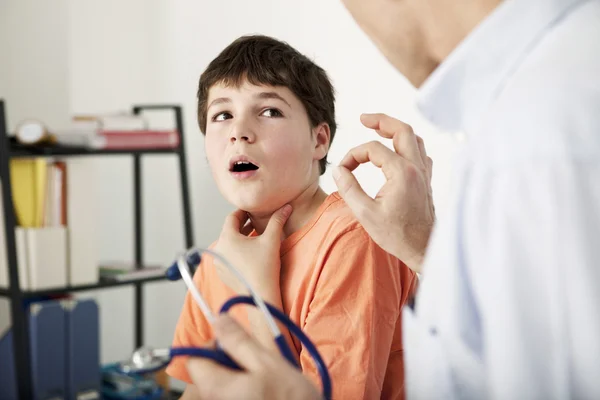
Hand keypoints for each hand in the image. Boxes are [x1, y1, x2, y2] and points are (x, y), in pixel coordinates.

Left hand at [186, 315, 319, 399]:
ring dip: (239, 376)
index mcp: (214, 388)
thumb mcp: (267, 363)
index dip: (215, 343)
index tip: (238, 342)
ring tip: (265, 380)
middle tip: (258, 363)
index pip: (194, 357)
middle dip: (230, 361)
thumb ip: (238, 340)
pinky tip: (265, 394)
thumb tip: (218, 319)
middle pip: (207, 373)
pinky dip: (244, 390)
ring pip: (221, 385)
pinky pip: (231, 396)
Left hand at [212, 205, 291, 293]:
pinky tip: (250, 253)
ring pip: (229, 244)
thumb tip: (287, 206)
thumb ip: (277, 220)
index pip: (232, 217)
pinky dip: (237, 251)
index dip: (242, 211)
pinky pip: (228, 256)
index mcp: (227, 238)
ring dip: (240, 238)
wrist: (260, 296)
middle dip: (243, 225)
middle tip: (256, 221)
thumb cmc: (265, 268)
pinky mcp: (223, 273)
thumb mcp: (271, 240)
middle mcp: (219, 249)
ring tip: (255, 236)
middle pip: (229, 231)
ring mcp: (219, 262)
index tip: (252, 210)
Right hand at [333, 113, 434, 272]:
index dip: (353, 155)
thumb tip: (338, 170)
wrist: (424, 249)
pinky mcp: (427, 180)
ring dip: (395, 130)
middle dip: (381, 121)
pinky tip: (398, 150)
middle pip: (402, 130)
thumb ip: (349, 188)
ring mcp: (424, 173)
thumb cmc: (397, 235)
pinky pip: (420, 152)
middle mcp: (416, 167)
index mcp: (401, 172)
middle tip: (363, 118)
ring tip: (379, 128)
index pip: (372, 149)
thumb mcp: (365, 214)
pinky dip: (408, 145)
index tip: (342, 170)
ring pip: (414, 138)